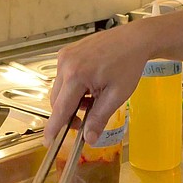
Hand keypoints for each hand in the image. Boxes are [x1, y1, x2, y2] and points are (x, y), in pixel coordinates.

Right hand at [46, 21, 151, 145]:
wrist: (134, 39)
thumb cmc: (128, 66)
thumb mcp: (116, 95)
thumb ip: (99, 118)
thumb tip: (89, 139)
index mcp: (76, 75)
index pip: (60, 109)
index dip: (54, 128)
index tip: (49, 143)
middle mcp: (65, 64)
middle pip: (57, 100)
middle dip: (69, 114)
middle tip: (87, 120)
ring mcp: (65, 55)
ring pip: (60, 89)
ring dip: (72, 100)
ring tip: (94, 97)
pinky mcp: (68, 51)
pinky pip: (64, 76)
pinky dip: (73, 86)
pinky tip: (91, 85)